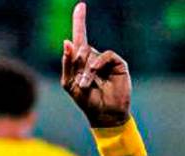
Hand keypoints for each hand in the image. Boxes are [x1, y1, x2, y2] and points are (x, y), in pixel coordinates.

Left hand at [61, 3, 130, 127]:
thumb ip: (67, 64)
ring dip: (86, 72)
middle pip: (82, 46)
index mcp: (81, 61)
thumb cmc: (86, 102)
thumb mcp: (70, 85)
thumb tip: (67, 41)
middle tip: (80, 82)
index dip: (79, 21)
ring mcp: (106, 60)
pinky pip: (105, 55)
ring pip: (90, 54)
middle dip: (77, 62)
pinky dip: (97, 64)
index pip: (80, 37)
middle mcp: (94, 57)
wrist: (104, 115)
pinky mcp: (117, 63)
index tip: (80, 5)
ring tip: (87, 86)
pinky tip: (94, 75)